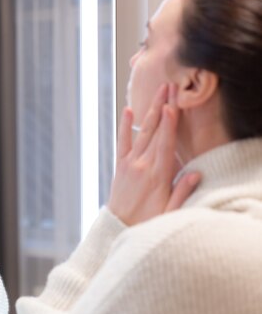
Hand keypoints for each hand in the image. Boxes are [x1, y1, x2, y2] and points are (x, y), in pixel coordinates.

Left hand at [108, 84, 200, 225]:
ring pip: (141, 131)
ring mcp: (129, 162)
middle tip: (169, 86)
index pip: (164, 144)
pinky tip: (128, 109)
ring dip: (150, 110)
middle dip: (162, 107)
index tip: (172, 105)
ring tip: (158, 91)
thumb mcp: (169, 211)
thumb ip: (182, 192)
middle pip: (154, 131)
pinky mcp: (120, 164)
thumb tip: (195, 173)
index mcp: (156, 175)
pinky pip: (123, 141)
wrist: (118, 226)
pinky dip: (126, 125)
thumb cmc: (148, 220)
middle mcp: (141, 165)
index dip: (168, 124)